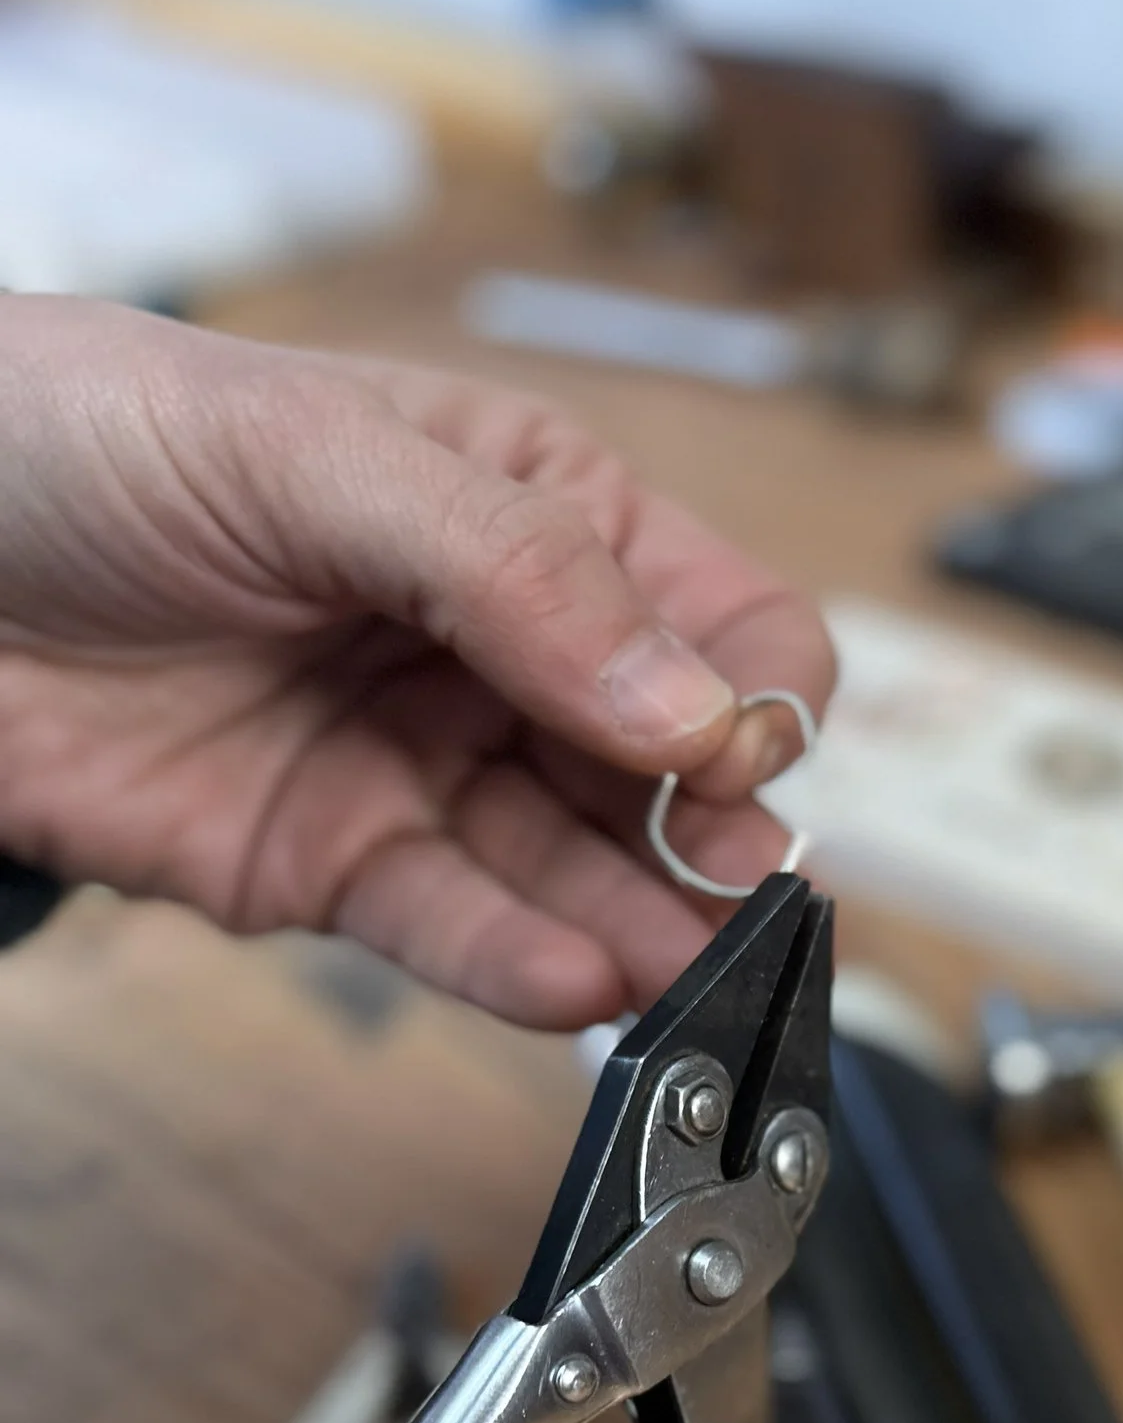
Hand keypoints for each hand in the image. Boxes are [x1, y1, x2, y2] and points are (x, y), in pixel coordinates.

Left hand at [0, 297, 833, 1025]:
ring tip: (687, 975)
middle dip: (721, 844)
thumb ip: (515, 575)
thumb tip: (689, 710)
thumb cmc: (74, 439)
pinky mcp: (337, 870)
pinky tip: (577, 983)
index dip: (749, 699)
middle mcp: (502, 652)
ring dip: (649, 929)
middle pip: (675, 773)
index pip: (721, 623)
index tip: (726, 757)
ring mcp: (424, 766)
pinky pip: (462, 934)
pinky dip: (526, 967)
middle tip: (738, 901)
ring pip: (585, 874)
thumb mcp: (313, 453)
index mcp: (534, 514)